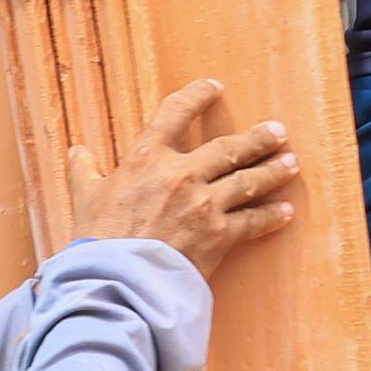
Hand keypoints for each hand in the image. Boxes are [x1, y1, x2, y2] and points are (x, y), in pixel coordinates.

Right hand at [73, 79, 297, 278]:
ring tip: (292, 163)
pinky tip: (286, 211)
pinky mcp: (218, 236)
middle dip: (257, 138)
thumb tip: (78, 152)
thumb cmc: (98, 241)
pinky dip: (271, 216)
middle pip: (229, 148)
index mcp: (146, 158)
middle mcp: (181, 175)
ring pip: (248, 181)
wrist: (115, 282)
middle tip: (278, 131)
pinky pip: (252, 222)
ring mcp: (203, 204)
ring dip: (273, 171)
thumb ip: (84, 172)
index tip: (214, 87)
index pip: (175, 113)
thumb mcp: (84, 199)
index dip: (197, 96)